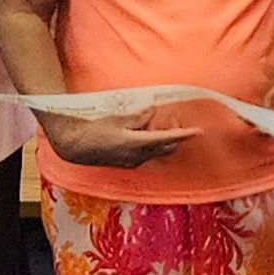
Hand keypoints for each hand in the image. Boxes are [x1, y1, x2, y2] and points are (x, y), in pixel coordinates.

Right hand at [37, 110, 201, 167]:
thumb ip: (139, 116)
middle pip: (167, 148)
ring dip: (162, 139)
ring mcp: (133, 162)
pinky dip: (152, 144)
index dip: (184, 134)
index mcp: (137, 143)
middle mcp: (138, 156)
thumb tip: (153, 110)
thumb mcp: (118, 119)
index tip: (198, 131)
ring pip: (157, 151)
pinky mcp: (128, 163)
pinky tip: (142, 132)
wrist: (75, 147)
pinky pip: (147, 154)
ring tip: (154, 124)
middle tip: (175, 120)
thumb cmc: (95, 130)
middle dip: (175, 135)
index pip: (167, 139)